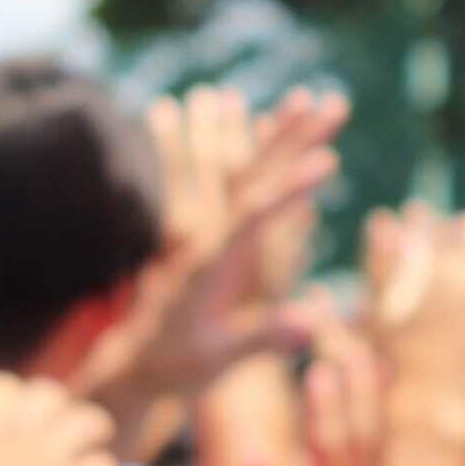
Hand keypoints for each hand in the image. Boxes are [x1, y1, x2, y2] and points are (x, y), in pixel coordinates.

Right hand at [0, 373, 116, 465]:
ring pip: (88, 422)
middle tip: (65, 426)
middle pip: (49, 396)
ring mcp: (45, 461)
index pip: (4, 387)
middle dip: (58, 408)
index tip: (20, 418)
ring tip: (97, 440)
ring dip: (93, 430)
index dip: (15, 401)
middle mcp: (12, 432)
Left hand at [81, 86, 349, 407]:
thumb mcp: (216, 362)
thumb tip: (310, 322)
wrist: (133, 364)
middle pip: (252, 177)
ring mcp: (200, 232)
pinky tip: (255, 115)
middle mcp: (203, 238)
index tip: (327, 162)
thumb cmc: (176, 369)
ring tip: (305, 96)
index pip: (253, 217)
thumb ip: (260, 340)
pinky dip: (244, 148)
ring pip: (240, 170)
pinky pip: (223, 182)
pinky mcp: (199, 235)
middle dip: (294, 139)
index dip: (290, 190)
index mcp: (209, 267)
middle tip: (332, 104)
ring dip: (273, 132)